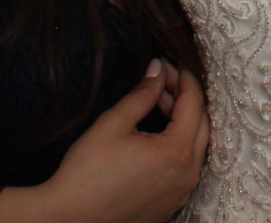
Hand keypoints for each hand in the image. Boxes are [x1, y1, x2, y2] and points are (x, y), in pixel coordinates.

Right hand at [5, 61, 208, 222]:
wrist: (69, 219)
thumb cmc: (87, 173)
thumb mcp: (114, 124)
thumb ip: (142, 94)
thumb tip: (158, 70)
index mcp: (177, 153)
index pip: (193, 104)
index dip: (183, 79)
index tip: (170, 64)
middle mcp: (187, 175)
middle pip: (201, 125)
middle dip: (185, 98)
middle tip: (163, 81)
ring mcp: (180, 193)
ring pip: (195, 147)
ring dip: (181, 122)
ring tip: (156, 104)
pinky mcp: (170, 204)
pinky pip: (185, 168)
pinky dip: (177, 146)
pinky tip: (155, 136)